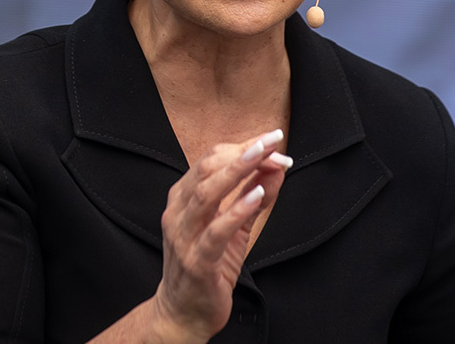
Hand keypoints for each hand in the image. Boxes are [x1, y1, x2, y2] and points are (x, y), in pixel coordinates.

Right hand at [151, 129, 291, 342]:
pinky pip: (215, 231)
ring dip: (238, 171)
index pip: (210, 159)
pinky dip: (236, 210)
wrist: (183, 313)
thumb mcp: (233, 227)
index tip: (271, 141)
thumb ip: (253, 197)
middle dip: (243, 152)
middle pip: (207, 169)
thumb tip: (276, 167)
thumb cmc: (206, 267)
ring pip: (206, 193)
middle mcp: (178, 212)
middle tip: (273, 142)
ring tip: (264, 156)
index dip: (242, 146)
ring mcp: (184, 236)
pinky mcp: (196, 261)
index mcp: (183, 199)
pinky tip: (256, 195)